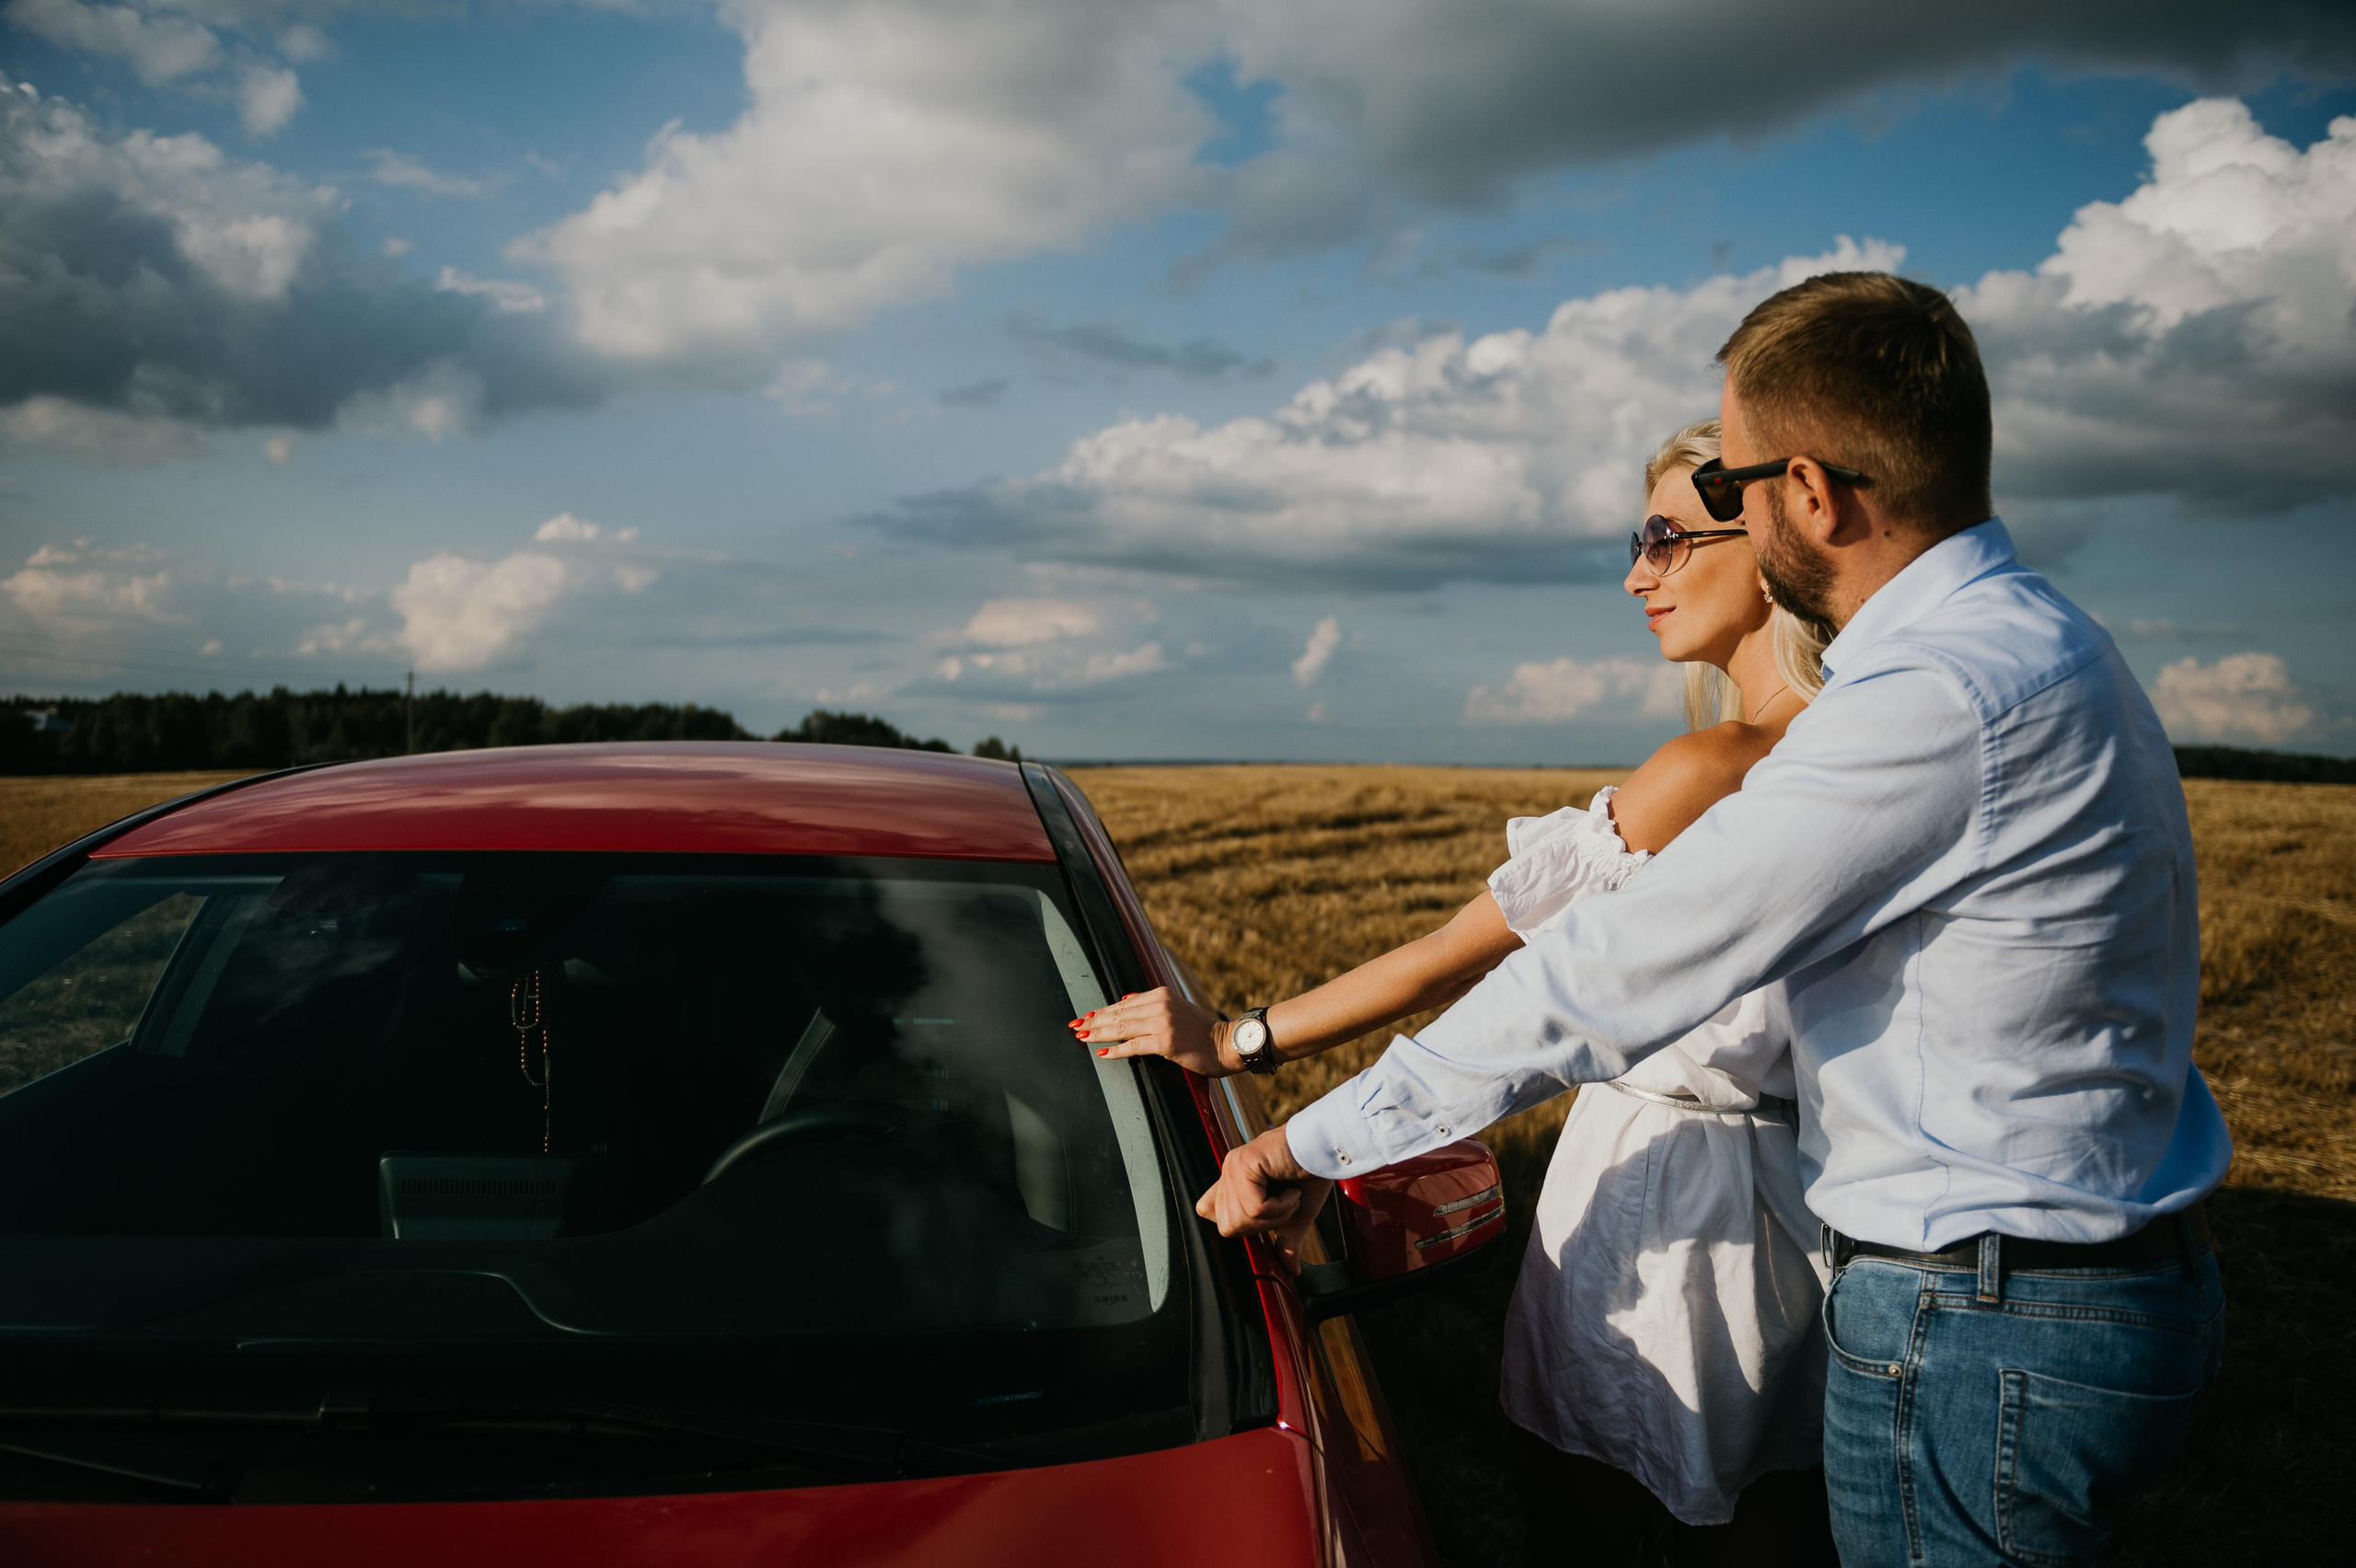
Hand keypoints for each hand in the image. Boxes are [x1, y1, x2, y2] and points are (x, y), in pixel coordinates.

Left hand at [1072, 986, 1238, 1075]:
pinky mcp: (1165, 1042)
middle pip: (1119, 1014)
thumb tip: (1125, 999)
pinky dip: (1116, 1050)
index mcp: (1162, 994)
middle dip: (1094, 1021)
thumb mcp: (1177, 1008)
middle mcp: (1160, 1005)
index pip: (1124, 1003)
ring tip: (1082, 1037)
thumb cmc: (1202, 1031)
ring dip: (1099, 1034)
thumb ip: (1153, 1004)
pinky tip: (1102, 1052)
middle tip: (1075, 1026)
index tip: (1085, 1016)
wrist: (1227, 1044)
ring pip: (1122, 1028)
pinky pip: (1133, 1046)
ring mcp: (1162, 1023)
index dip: (1102, 1010)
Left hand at [1195, 1126, 1333, 1271]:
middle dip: (1262, 1226)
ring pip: (1241, 1219)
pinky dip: (1279, 1207)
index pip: (1207, 1212)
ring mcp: (1233, 1166)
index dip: (1239, 1225)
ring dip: (1275, 1216)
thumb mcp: (1295, 1216)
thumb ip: (1285, 1241)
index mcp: (1234, 1182)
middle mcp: (1228, 1173)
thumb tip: (1291, 1272)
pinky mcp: (1243, 1163)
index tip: (1268, 1216)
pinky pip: (1254, 1206)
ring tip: (1290, 1197)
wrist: (1328, 1148)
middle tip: (1284, 1206)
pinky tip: (1291, 1192)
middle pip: (1227, 1227)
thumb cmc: (1312, 1175)